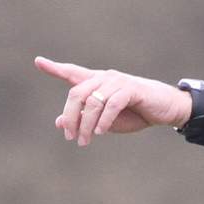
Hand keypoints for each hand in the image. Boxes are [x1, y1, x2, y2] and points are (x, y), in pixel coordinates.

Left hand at [33, 57, 188, 145]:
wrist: (165, 109)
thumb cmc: (134, 113)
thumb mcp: (104, 120)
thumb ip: (83, 118)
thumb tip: (59, 122)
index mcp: (97, 82)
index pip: (72, 73)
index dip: (54, 68)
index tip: (38, 61)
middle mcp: (105, 78)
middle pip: (76, 93)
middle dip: (70, 117)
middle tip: (70, 137)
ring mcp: (118, 82)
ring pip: (92, 101)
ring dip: (85, 125)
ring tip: (84, 141)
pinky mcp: (132, 89)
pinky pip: (111, 105)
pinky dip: (103, 120)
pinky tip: (99, 132)